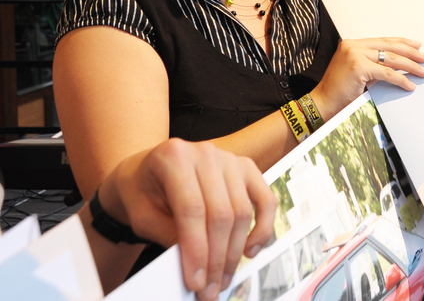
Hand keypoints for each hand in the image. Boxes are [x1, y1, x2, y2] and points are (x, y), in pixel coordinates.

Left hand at [95, 139, 275, 300]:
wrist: (146, 172)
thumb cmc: (142, 193)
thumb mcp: (143, 217)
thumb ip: (169, 237)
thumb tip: (197, 267)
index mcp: (174, 157)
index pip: (192, 209)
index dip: (196, 250)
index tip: (196, 281)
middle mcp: (206, 153)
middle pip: (221, 213)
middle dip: (216, 258)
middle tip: (209, 288)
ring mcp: (230, 158)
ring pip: (242, 211)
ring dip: (235, 252)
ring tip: (222, 278)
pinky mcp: (246, 168)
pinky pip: (265, 199)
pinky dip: (263, 227)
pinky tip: (251, 249)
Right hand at [312, 37, 423, 116]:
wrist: (322, 104)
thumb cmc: (339, 92)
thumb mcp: (359, 73)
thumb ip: (375, 66)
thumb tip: (400, 66)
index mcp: (352, 44)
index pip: (382, 41)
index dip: (401, 42)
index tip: (416, 45)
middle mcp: (353, 45)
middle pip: (389, 47)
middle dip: (411, 52)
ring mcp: (355, 54)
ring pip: (391, 59)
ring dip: (411, 66)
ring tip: (423, 71)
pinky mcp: (359, 67)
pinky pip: (387, 73)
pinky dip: (401, 79)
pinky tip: (410, 85)